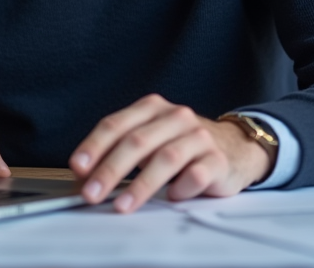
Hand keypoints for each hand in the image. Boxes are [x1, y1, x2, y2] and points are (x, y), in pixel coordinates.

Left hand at [68, 94, 272, 213]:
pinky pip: (196, 175)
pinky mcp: (217, 160)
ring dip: (140, 185)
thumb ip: (120, 150)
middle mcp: (176, 117)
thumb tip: (86, 174)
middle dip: (110, 170)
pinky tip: (173, 197)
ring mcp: (199, 137)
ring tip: (123, 205)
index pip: (117, 124)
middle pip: (137, 142)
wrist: (234, 148)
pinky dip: (181, 188)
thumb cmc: (182, 144)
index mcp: (153, 108)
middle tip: (92, 193)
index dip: (94, 146)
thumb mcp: (150, 138)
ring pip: (166, 158)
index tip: (79, 168)